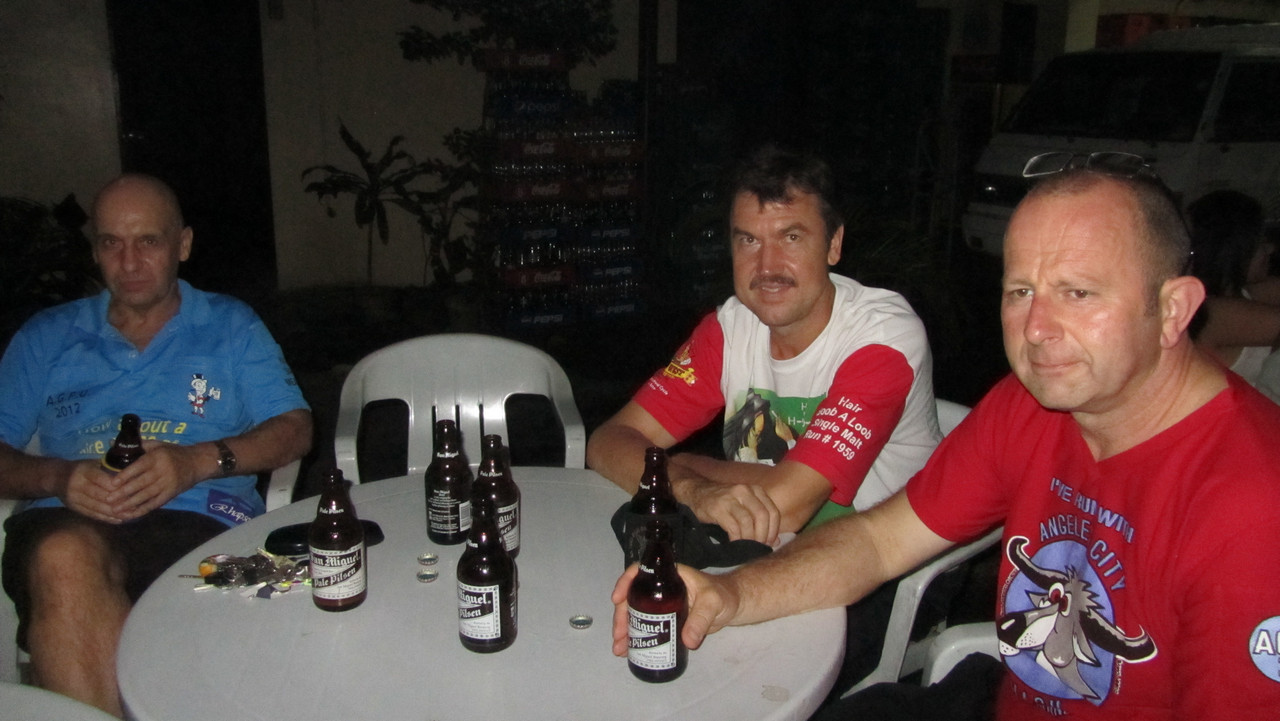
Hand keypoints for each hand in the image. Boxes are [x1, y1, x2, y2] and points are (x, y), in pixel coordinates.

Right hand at [59, 460, 127, 522]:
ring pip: (96, 507)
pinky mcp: (74, 507)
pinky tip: (119, 519)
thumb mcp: (93, 463)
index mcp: (84, 471)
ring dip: (114, 512)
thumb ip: (109, 467)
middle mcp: (78, 485)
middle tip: (135, 505)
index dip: (115, 485)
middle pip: (99, 495)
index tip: (130, 489)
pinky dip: (106, 518)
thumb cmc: (82, 468)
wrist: (56, 477)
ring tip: (130, 515)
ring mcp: (74, 498)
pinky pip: (92, 514)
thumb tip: (132, 471)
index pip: (100, 479)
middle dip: (118, 501)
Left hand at [105, 441, 202, 519]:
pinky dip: (143, 509)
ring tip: (116, 510)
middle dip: (124, 492)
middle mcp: (162, 471)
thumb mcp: (158, 445)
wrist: (197, 462)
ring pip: (146, 495)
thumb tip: (111, 443)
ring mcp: (167, 484)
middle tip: (109, 499)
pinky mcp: (171, 494)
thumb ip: (138, 445)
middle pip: (141, 483)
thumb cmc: (174, 452)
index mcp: (157, 457)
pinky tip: (131, 514)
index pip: (139, 466)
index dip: (126, 475)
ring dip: (130, 503)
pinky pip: (155, 503)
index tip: (112, 483)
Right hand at [611, 562, 740, 655]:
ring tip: (620, 648)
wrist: (733, 607)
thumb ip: (701, 619)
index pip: (641, 571)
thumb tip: (686, 641)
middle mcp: (661, 588)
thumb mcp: (713, 603)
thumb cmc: (724, 596)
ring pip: (636, 614)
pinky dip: (636, 637)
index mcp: (670, 575)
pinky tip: (630, 649)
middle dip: (622, 616)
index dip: (625, 582)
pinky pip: (646, 626)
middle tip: (619, 636)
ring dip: (626, 630)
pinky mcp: (666, 619)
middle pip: (633, 597)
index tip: (617, 599)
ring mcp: (662, 604)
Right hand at [685, 482, 780, 544]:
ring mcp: (731, 498)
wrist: (696, 493)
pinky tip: (735, 543)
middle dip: (763, 536)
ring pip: (749, 522)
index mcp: (755, 490)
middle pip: (763, 516)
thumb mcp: (744, 506)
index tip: (769, 543)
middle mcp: (745, 491)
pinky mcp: (718, 508)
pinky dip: (737, 539)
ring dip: (750, 539)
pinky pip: (734, 527)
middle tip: (758, 547)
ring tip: (747, 547)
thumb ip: (760, 521)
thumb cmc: (723, 503)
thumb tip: (775, 541)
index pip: (773, 512)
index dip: (773, 530)